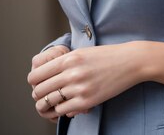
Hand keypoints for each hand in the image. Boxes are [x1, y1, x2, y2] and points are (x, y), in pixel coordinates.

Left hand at [27, 42, 143, 118]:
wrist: (130, 62)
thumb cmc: (106, 56)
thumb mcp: (82, 52)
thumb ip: (64, 62)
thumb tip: (45, 75)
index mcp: (68, 58)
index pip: (36, 75)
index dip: (34, 82)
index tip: (38, 84)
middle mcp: (71, 73)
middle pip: (39, 91)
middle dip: (39, 95)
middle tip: (44, 95)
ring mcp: (79, 88)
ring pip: (48, 103)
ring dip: (47, 105)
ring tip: (52, 103)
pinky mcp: (87, 101)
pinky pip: (62, 111)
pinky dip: (61, 110)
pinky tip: (67, 105)